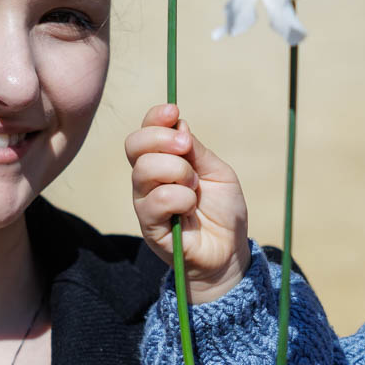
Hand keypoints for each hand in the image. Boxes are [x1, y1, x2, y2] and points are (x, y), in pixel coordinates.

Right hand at [126, 104, 250, 302]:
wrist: (229, 252)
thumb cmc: (223, 212)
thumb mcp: (218, 172)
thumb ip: (197, 151)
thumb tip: (178, 124)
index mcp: (163, 162)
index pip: (145, 132)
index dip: (155, 118)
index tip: (173, 112)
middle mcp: (148, 180)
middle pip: (135, 145)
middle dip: (163, 139)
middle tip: (187, 149)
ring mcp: (145, 202)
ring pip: (145, 170)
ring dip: (179, 172)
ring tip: (195, 188)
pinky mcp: (149, 225)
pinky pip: (157, 199)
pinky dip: (181, 198)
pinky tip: (190, 210)